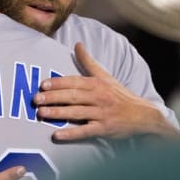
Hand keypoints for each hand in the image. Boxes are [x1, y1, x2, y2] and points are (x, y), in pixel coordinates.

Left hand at [34, 42, 179, 141]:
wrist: (144, 116)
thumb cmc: (119, 95)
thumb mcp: (105, 76)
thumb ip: (88, 62)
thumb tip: (77, 44)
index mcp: (97, 84)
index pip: (74, 82)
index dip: (58, 83)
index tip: (42, 84)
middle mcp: (99, 97)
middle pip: (73, 96)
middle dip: (53, 97)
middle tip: (35, 99)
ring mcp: (102, 114)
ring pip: (77, 113)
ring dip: (58, 113)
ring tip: (41, 114)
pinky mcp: (104, 129)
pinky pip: (86, 132)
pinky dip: (71, 134)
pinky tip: (57, 135)